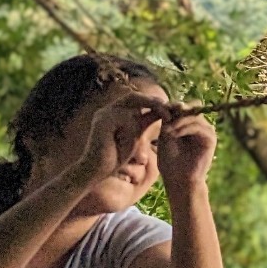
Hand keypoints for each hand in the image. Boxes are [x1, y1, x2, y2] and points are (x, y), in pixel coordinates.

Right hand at [40, 93, 162, 192]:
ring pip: (131, 105)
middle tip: (168, 108)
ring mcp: (103, 115)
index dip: (153, 101)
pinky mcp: (102, 123)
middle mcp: (108, 110)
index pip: (136, 98)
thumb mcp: (136, 135)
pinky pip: (124, 119)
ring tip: (165, 117)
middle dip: (153, 101)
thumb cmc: (116, 155)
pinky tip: (143, 136)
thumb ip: (146, 121)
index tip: (170, 107)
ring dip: (149, 111)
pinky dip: (135, 128)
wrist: (96, 171)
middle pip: (133, 96)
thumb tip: (165, 110)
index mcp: (115, 111)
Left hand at [155, 107, 217, 194]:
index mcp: (189, 125)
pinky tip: (174, 134)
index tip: (159, 109)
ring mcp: (206, 132)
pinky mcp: (210, 139)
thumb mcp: (166, 136)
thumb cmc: (169, 161)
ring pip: (194, 116)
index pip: (184, 108)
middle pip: (191, 108)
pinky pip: (198, 126)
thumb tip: (170, 103)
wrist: (178, 180)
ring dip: (178, 121)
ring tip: (166, 130)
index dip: (173, 106)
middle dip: (177, 110)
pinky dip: (185, 128)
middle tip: (163, 115)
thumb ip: (169, 120)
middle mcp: (200, 126)